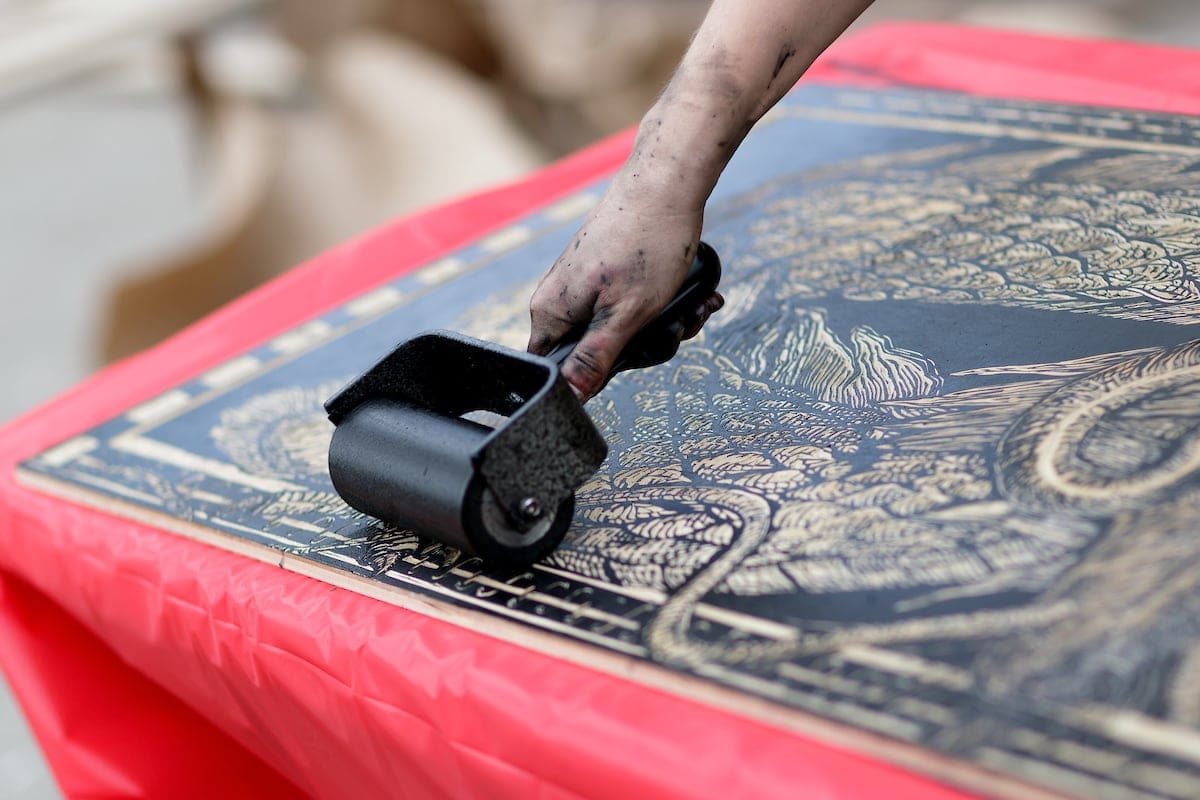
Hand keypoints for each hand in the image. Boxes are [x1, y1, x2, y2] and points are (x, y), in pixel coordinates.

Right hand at [527, 186, 722, 399]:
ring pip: (622, 327)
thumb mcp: (626, 314)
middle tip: (678, 326)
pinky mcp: (605, 271)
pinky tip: (692, 294)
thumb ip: (595, 358)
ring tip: (694, 305)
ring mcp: (583, 283)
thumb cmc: (646, 243)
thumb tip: (570, 396)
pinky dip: (662, 303)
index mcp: (551, 312)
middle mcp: (560, 298)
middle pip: (596, 351)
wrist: (665, 181)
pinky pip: (631, 303)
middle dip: (647, 344)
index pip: (556, 369)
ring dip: (664, 323)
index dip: (594, 376)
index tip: (633, 358)